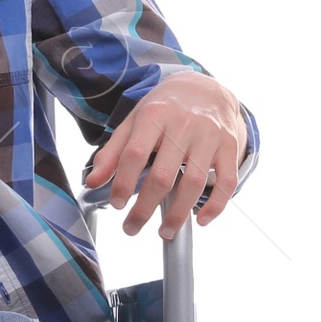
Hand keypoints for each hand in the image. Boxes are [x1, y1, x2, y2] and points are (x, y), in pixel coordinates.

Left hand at [84, 71, 246, 238]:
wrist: (206, 89)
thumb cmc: (165, 109)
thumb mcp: (134, 121)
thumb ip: (112, 152)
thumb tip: (92, 183)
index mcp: (155, 115)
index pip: (134, 154)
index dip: (123, 182)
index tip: (117, 205)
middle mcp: (184, 124)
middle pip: (163, 175)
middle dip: (145, 208)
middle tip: (132, 228)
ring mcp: (209, 136)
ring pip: (194, 182)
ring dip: (177, 214)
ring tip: (164, 232)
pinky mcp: (229, 147)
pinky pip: (227, 181)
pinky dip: (216, 205)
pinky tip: (201, 221)